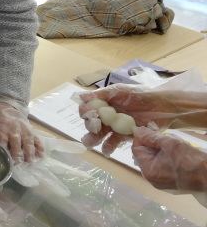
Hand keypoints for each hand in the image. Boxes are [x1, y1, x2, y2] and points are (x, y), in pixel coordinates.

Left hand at [0, 100, 43, 163]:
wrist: (5, 105)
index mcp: (2, 126)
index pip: (3, 141)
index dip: (5, 152)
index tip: (6, 161)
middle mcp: (15, 127)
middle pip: (17, 142)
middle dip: (17, 154)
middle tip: (18, 163)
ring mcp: (24, 128)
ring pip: (28, 141)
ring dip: (30, 152)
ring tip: (30, 161)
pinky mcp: (31, 128)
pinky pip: (36, 137)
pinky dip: (40, 146)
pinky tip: (41, 154)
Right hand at [77, 86, 194, 153]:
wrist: (162, 106)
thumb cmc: (139, 95)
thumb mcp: (119, 91)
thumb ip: (100, 94)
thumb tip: (80, 96)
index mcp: (103, 103)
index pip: (87, 108)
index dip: (85, 112)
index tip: (89, 114)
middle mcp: (106, 115)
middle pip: (91, 122)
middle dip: (90, 127)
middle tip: (96, 128)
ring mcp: (114, 126)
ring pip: (99, 134)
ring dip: (93, 139)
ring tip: (91, 144)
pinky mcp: (124, 135)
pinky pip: (113, 142)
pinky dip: (108, 147)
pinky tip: (107, 151)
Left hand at [132, 126, 206, 191]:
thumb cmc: (190, 159)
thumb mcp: (169, 143)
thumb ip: (150, 137)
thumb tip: (137, 131)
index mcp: (149, 171)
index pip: (136, 150)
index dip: (140, 137)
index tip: (148, 128)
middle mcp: (152, 179)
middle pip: (144, 155)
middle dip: (150, 142)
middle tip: (158, 132)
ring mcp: (161, 181)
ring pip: (153, 159)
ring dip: (158, 148)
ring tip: (168, 140)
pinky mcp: (169, 181)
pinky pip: (161, 165)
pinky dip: (164, 155)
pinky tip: (173, 150)